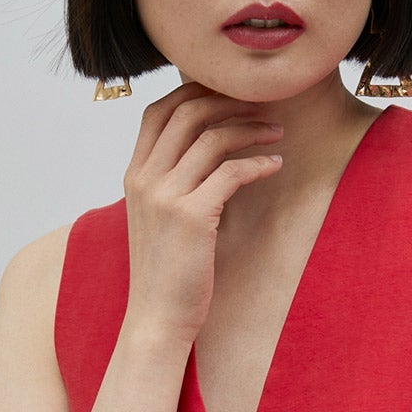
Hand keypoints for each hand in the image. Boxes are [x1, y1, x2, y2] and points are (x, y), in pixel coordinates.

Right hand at [122, 80, 284, 347]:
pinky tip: (275, 164)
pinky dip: (259, 162)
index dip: (194, 92)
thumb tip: (204, 152)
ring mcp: (165, 196)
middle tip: (262, 108)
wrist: (156, 319)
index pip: (158, 111)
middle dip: (229, 102)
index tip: (229, 93)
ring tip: (277, 133)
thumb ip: (171, 183)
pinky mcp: (191, 216)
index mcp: (134, 175)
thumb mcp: (158, 219)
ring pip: (212, 137)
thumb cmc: (167, 272)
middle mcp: (145, 179)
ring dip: (251, 128)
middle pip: (187, 113)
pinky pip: (232, 172)